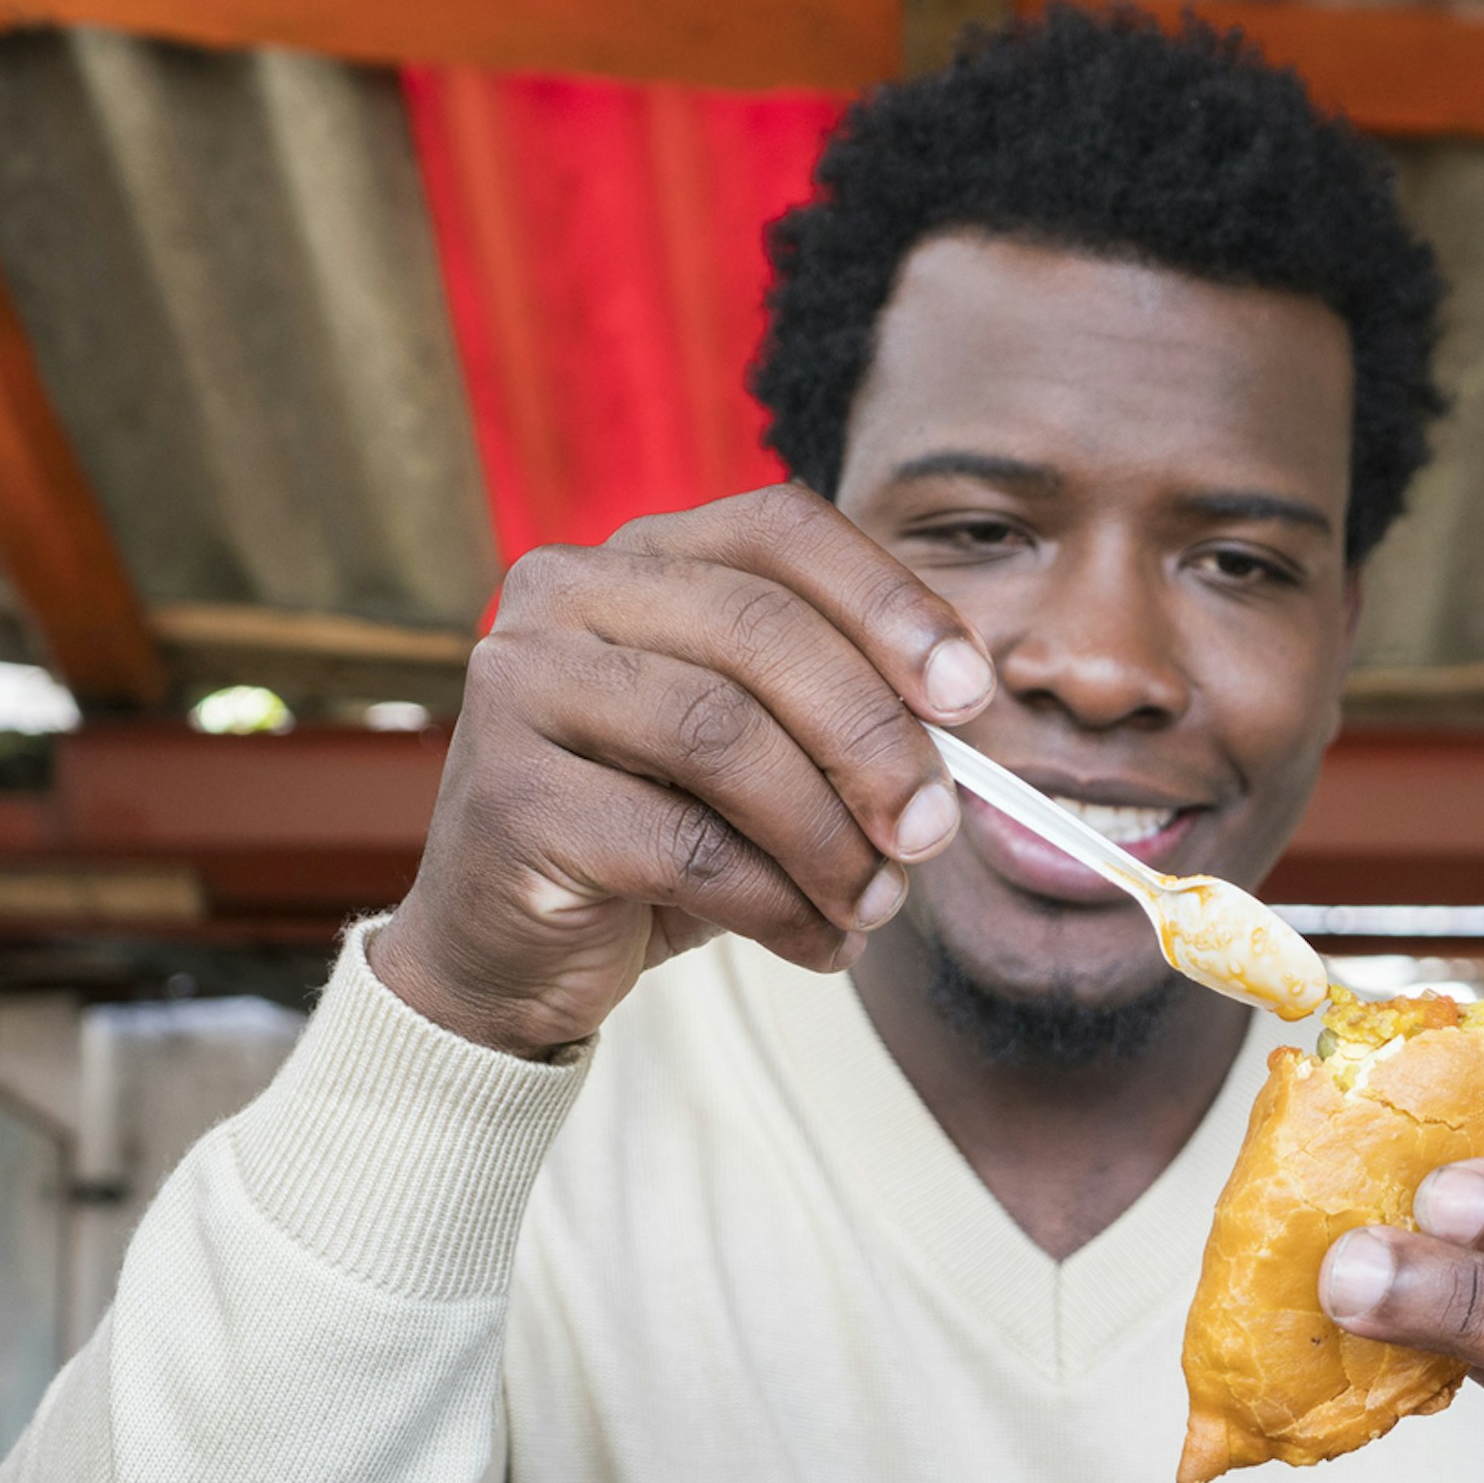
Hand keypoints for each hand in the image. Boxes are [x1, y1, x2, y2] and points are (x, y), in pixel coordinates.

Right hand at [372, 486, 1001, 1057]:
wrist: (514, 951)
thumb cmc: (654, 836)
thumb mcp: (757, 755)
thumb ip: (842, 713)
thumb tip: (968, 726)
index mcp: (639, 556)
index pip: (782, 531)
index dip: (891, 604)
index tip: (970, 696)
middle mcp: (566, 595)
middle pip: (764, 633)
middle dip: (875, 740)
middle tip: (933, 830)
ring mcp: (522, 688)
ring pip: (725, 740)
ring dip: (830, 837)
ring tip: (874, 903)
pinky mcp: (513, 800)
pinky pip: (687, 849)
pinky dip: (778, 905)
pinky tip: (815, 942)